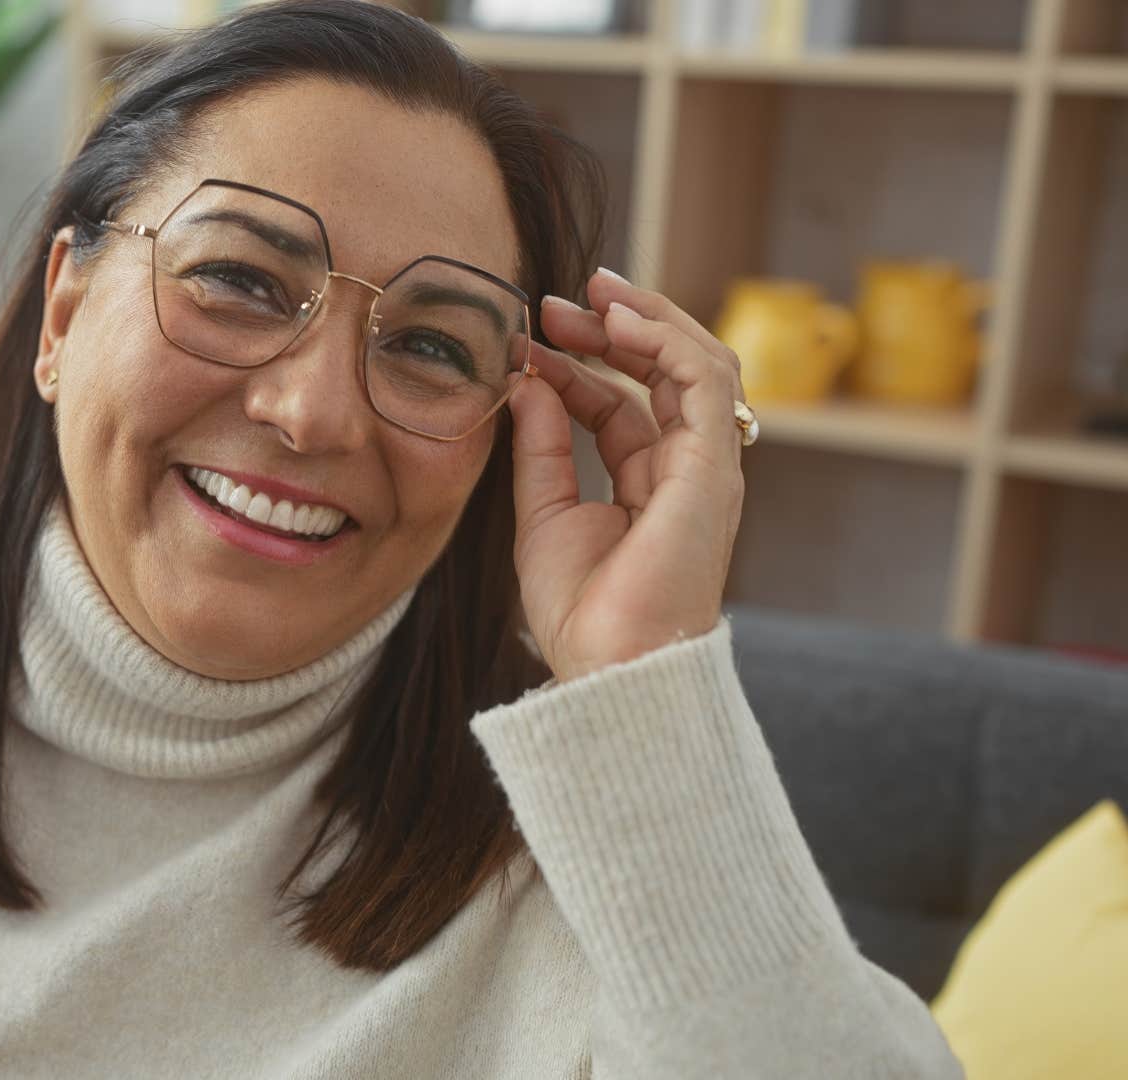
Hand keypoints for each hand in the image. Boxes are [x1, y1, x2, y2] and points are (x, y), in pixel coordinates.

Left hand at [503, 269, 747, 683]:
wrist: (611, 666)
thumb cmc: (582, 611)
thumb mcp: (543, 513)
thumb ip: (540, 447)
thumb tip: (528, 379)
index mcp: (648, 484)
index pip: (622, 403)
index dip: (579, 364)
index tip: (532, 338)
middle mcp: (686, 469)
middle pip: (667, 374)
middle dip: (618, 327)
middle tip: (561, 299)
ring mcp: (707, 467)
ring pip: (699, 364)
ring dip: (648, 320)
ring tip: (594, 294)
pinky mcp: (715, 466)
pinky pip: (708, 381)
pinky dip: (666, 341)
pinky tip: (620, 322)